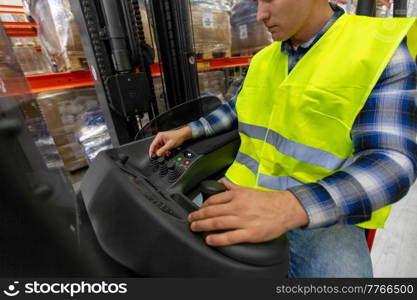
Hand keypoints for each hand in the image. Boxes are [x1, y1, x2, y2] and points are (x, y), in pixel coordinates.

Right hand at [148, 126, 191, 156]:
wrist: (183, 135)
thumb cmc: (178, 137)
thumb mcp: (170, 145)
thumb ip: (163, 150)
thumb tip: (158, 154)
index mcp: (159, 136)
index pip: (152, 145)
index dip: (151, 151)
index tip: (151, 156)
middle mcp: (160, 138)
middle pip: (156, 147)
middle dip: (158, 152)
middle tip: (161, 156)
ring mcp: (163, 140)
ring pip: (160, 148)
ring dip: (162, 152)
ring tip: (166, 154)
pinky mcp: (165, 142)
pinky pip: (163, 148)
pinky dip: (165, 151)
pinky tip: (168, 152)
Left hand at [188, 179, 308, 246]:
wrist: (285, 209)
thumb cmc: (267, 200)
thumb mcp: (248, 189)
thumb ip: (233, 187)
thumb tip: (222, 181)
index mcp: (237, 196)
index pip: (214, 200)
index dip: (203, 205)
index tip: (198, 209)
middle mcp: (238, 207)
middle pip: (211, 212)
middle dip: (198, 216)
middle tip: (190, 219)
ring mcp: (243, 221)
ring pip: (217, 223)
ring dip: (202, 226)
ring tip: (195, 228)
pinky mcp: (249, 234)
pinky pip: (229, 237)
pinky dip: (216, 239)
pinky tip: (209, 240)